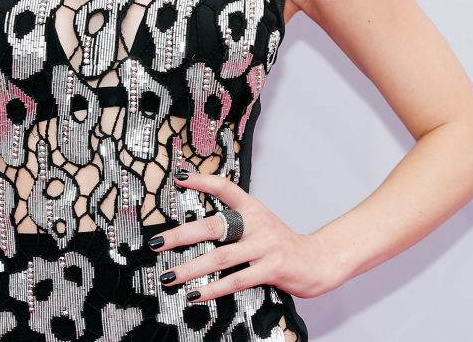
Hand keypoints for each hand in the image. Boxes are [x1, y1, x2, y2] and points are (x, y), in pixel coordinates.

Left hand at [149, 167, 341, 301]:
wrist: (316, 260)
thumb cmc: (281, 244)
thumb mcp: (260, 223)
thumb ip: (235, 221)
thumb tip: (197, 228)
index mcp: (253, 208)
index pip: (225, 187)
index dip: (202, 180)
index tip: (179, 178)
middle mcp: (257, 222)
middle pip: (214, 225)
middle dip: (181, 235)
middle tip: (156, 243)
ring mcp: (265, 245)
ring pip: (221, 256)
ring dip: (191, 268)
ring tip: (169, 276)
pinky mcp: (271, 268)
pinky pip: (237, 280)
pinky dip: (213, 288)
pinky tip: (196, 294)